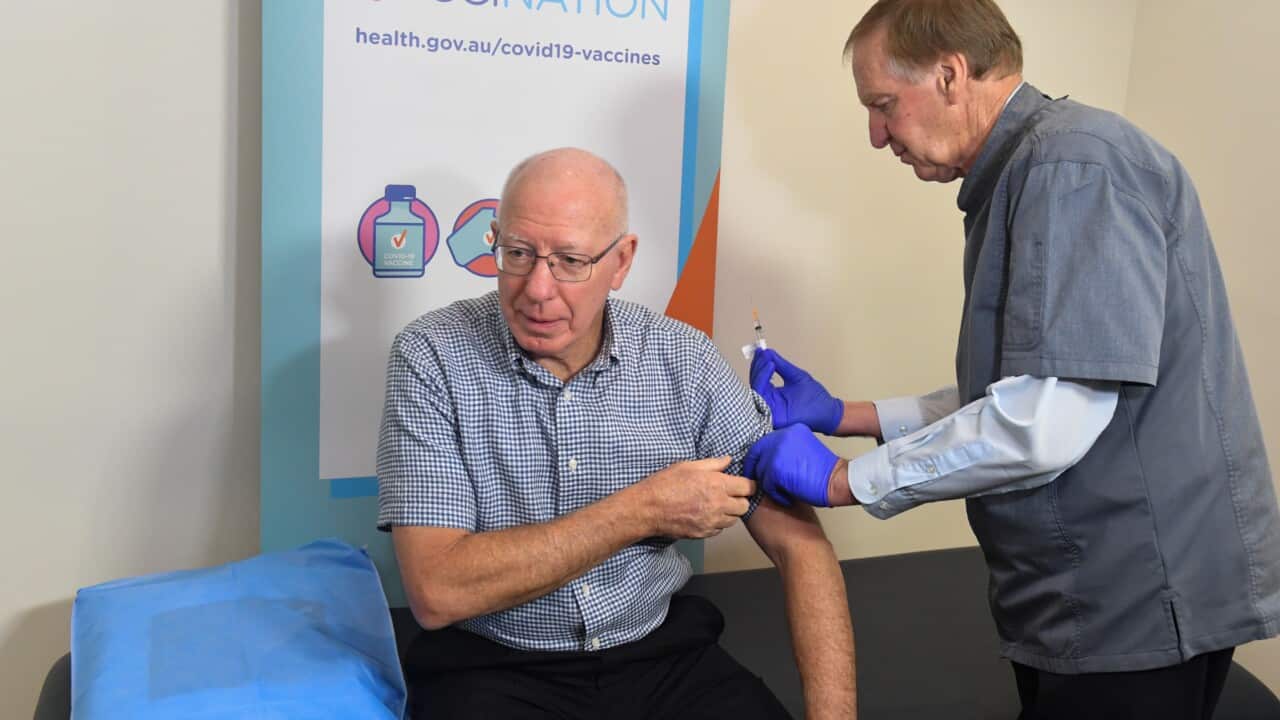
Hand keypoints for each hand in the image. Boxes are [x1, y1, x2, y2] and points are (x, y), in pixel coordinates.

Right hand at [637, 456, 756, 538]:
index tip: (743, 484)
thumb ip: (712, 464)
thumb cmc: (666, 483)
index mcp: (717, 484)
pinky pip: (719, 530)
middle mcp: (718, 504)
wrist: (648, 509)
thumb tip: (729, 460)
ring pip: (733, 520)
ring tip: (716, 505)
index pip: (748, 487)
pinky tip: (705, 515)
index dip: (748, 485)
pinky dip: (717, 523)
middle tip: (729, 495)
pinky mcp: (703, 533)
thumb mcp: (688, 466)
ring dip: (729, 513)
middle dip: (740, 500)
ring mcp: (711, 521)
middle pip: (744, 506)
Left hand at [743, 425, 839, 506]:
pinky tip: (788, 498)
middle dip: (755, 470)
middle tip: (761, 484)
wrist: (838, 480)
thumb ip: (784, 451)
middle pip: (756, 453)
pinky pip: (767, 485)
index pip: (763, 442)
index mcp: (790, 430)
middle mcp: (782, 436)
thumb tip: (764, 462)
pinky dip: (776, 495)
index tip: (757, 469)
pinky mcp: (776, 468)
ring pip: (761, 471)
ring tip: (784, 492)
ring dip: (770, 485)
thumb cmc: (824, 472)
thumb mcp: (802, 452)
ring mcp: (777, 451)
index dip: (757, 457)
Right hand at [749, 349, 843, 433]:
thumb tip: (768, 353)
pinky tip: (770, 366)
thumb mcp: (796, 376)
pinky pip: (761, 397)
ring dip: (759, 371)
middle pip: (755, 383)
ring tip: (768, 359)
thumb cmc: (815, 399)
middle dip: (758, 366)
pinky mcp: (773, 416)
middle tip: (763, 353)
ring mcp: (770, 411)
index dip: (759, 364)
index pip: (760, 379)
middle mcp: (769, 404)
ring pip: (755, 390)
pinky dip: (763, 380)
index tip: (761, 350)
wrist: (828, 412)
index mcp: (773, 396)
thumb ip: (782, 365)